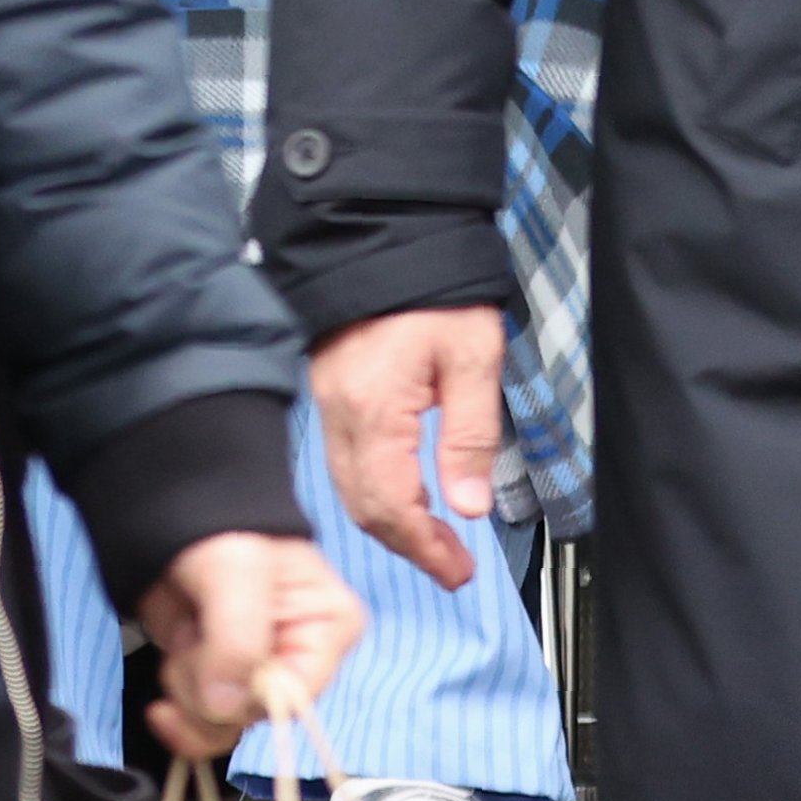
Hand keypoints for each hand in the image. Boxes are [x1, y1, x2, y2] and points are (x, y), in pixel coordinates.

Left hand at [139, 533, 363, 757]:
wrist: (172, 513)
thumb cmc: (222, 528)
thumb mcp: (237, 570)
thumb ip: (238, 637)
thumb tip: (224, 706)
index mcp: (329, 627)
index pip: (298, 695)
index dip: (252, 693)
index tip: (218, 664)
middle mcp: (301, 657)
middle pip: (258, 716)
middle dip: (213, 687)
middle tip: (196, 634)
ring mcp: (258, 673)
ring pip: (227, 726)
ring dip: (190, 693)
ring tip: (186, 636)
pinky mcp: (223, 681)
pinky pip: (205, 728)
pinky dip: (179, 714)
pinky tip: (166, 688)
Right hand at [309, 307, 504, 589]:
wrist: (387, 230)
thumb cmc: (435, 286)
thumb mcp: (474, 357)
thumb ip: (471, 436)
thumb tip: (469, 505)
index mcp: (374, 407)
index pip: (391, 505)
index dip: (425, 549)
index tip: (458, 570)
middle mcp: (339, 409)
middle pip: (363, 505)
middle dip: (407, 544)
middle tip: (451, 564)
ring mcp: (327, 398)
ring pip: (348, 485)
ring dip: (389, 519)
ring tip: (435, 536)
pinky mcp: (328, 386)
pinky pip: (343, 455)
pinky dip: (373, 486)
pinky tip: (408, 488)